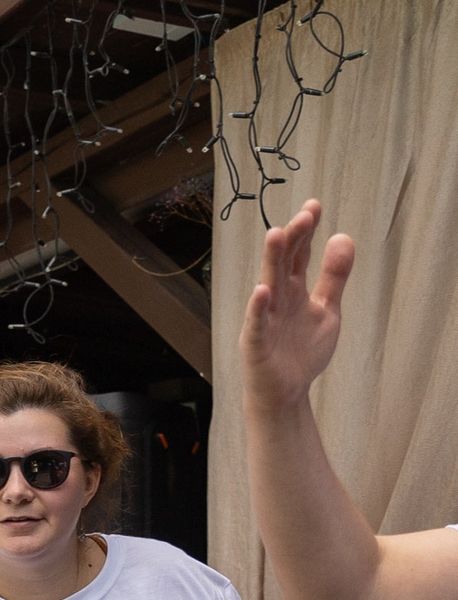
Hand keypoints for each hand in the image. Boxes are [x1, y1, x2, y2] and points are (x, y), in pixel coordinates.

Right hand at [240, 198, 352, 411]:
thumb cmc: (301, 352)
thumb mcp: (327, 310)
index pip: (298, 254)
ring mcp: (264, 320)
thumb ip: (334, 276)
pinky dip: (258, 308)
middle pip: (283, 263)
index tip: (314, 206)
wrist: (285, 393)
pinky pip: (256, 323)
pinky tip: (262, 291)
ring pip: (268, 284)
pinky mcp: (256, 343)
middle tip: (305, 215)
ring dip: (271, 260)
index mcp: (294, 290)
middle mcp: (277, 300)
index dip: (306, 231)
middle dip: (293, 238)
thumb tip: (343, 237)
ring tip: (277, 234)